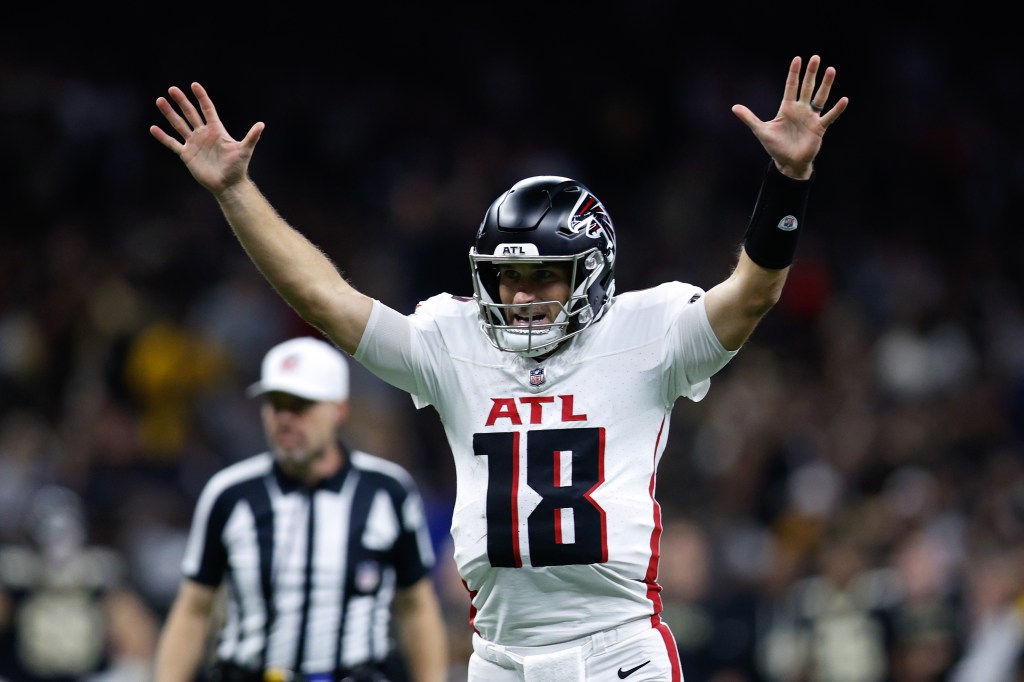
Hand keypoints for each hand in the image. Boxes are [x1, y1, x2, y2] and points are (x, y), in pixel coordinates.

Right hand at [149, 83, 264, 194]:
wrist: (228, 184)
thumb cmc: (237, 167)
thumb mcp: (244, 150)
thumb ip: (251, 137)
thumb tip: (262, 125)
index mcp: (216, 130)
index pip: (207, 109)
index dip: (201, 97)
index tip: (194, 85)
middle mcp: (204, 134)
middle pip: (190, 113)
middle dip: (182, 101)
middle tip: (172, 89)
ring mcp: (194, 143)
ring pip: (179, 125)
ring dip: (169, 113)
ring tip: (160, 101)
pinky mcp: (187, 154)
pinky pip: (172, 143)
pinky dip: (163, 137)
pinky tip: (153, 128)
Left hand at [731, 55, 847, 179]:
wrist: (788, 163)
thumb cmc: (776, 147)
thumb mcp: (761, 131)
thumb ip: (749, 118)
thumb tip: (734, 107)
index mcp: (787, 108)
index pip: (791, 86)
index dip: (794, 73)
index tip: (798, 59)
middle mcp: (801, 109)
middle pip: (807, 87)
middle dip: (811, 73)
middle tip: (815, 57)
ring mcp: (811, 117)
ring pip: (820, 97)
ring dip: (826, 84)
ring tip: (831, 70)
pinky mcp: (819, 128)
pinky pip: (829, 116)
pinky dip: (837, 109)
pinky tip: (844, 100)